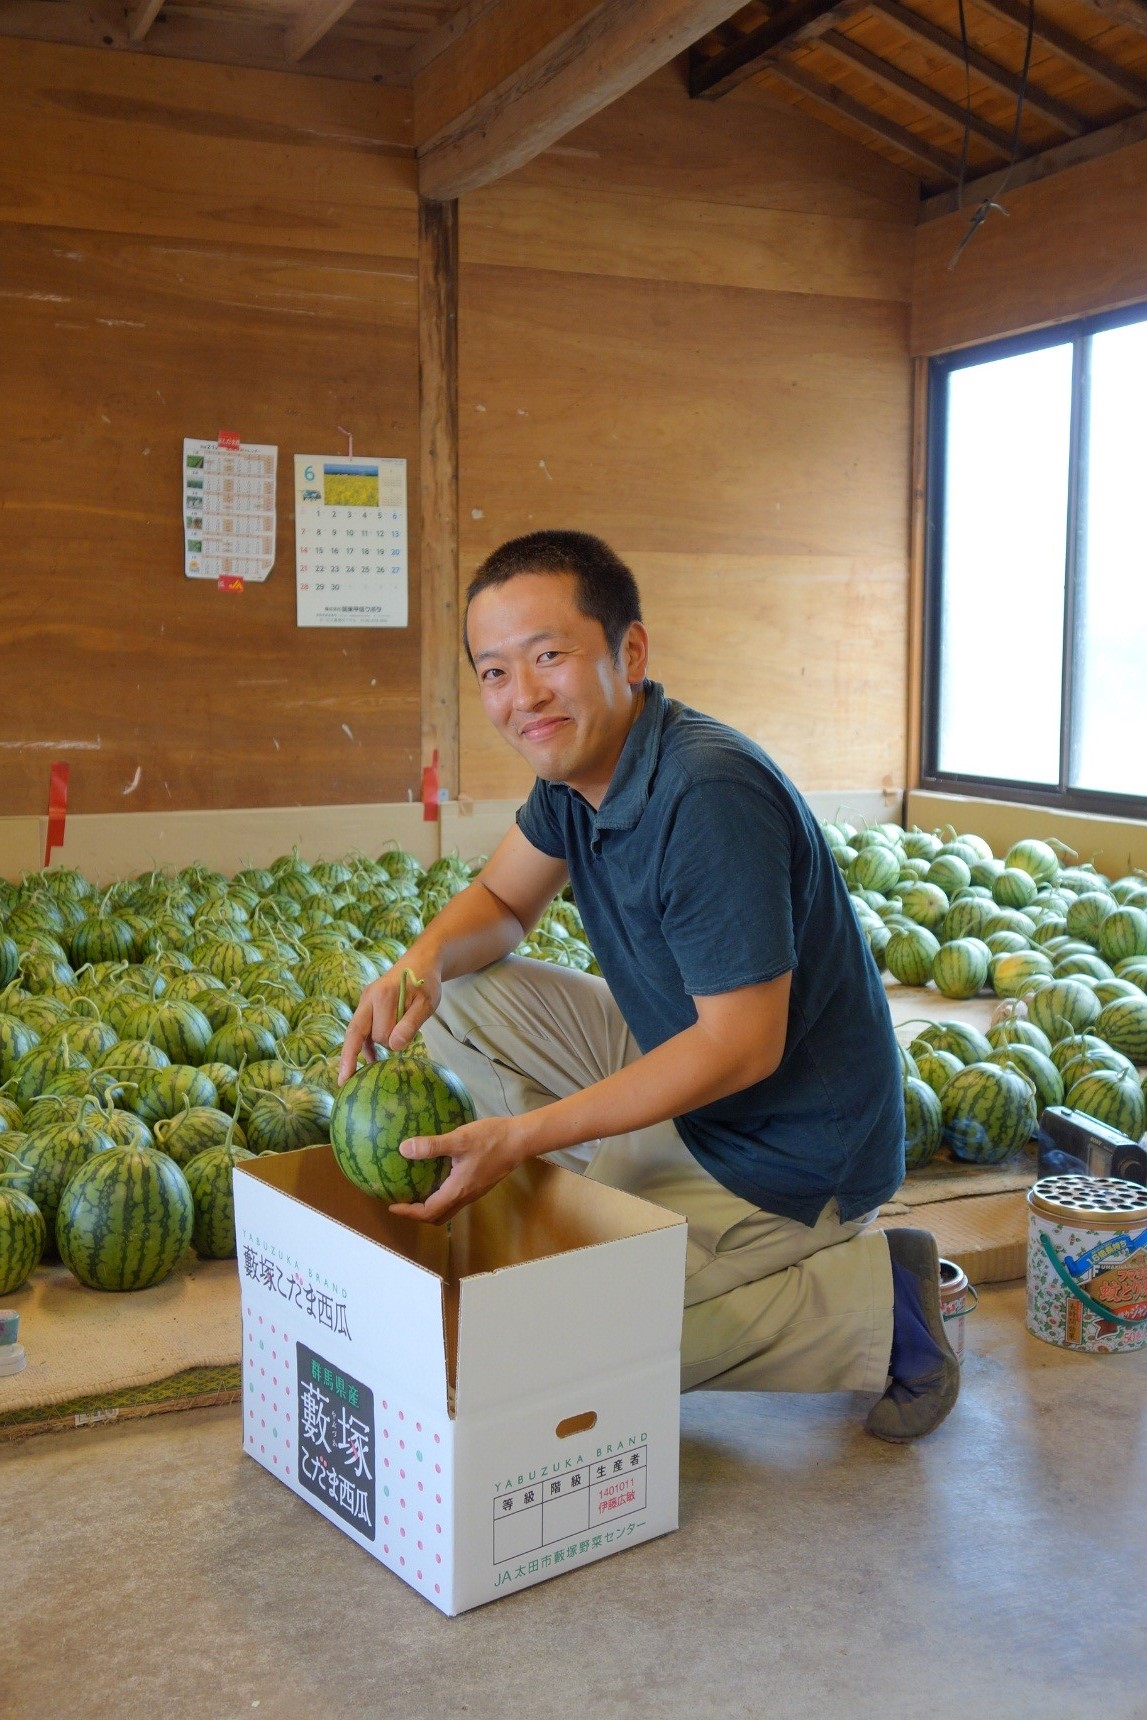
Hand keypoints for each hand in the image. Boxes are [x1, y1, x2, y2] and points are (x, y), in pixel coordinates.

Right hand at [338, 962, 442, 1084]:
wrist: (420, 963)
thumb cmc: (425, 983)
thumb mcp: (426, 1004)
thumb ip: (411, 1024)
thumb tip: (394, 1046)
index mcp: (381, 996)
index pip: (380, 1032)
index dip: (392, 1044)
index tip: (385, 1058)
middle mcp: (367, 998)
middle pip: (361, 1034)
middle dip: (378, 1046)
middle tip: (397, 1050)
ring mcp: (365, 1002)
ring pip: (359, 1033)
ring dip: (365, 1048)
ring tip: (357, 1074)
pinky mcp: (366, 1006)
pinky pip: (360, 1030)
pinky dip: (365, 1045)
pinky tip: (370, 1060)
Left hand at [388, 1114, 529, 1223]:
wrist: (521, 1140)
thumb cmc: (491, 1139)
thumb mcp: (459, 1139)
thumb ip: (432, 1146)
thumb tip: (403, 1149)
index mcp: (458, 1190)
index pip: (428, 1212)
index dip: (408, 1213)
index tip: (392, 1206)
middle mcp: (465, 1196)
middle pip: (438, 1216)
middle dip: (418, 1214)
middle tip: (402, 1202)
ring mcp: (474, 1191)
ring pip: (448, 1208)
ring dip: (429, 1206)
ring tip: (415, 1191)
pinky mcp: (479, 1183)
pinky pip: (455, 1197)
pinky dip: (441, 1195)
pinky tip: (436, 1176)